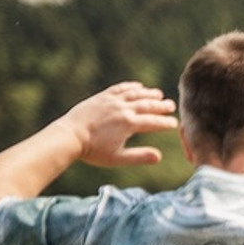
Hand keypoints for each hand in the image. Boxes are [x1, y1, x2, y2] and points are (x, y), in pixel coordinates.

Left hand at [62, 83, 176, 166]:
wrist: (69, 135)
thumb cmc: (93, 150)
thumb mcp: (118, 158)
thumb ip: (139, 156)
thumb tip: (159, 156)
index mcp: (129, 124)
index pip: (153, 122)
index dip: (165, 122)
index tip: (174, 123)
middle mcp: (123, 109)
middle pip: (147, 105)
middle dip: (161, 106)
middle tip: (171, 105)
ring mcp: (112, 101)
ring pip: (135, 94)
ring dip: (149, 94)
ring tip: (159, 94)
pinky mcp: (102, 97)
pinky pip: (120, 88)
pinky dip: (131, 86)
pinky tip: (138, 86)